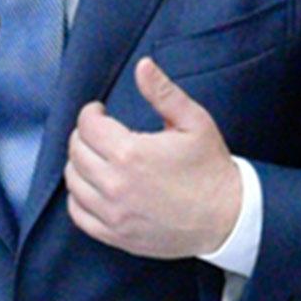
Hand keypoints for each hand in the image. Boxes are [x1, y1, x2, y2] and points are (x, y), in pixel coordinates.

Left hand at [64, 57, 241, 258]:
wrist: (227, 217)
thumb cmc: (211, 168)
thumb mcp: (194, 122)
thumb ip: (163, 92)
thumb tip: (142, 65)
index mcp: (131, 153)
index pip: (87, 126)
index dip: (90, 112)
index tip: (99, 111)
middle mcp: (115, 185)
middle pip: (76, 151)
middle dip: (84, 135)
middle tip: (99, 132)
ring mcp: (113, 213)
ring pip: (73, 182)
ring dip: (79, 164)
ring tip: (96, 157)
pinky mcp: (116, 235)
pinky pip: (78, 214)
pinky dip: (78, 197)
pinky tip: (92, 187)